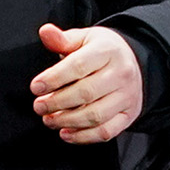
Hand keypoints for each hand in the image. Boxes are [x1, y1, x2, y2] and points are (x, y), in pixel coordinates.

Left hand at [30, 23, 144, 142]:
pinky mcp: (129, 114)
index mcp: (108, 51)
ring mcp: (127, 96)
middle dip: (57, 103)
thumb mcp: (83, 38)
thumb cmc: (101, 50)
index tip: (35, 87)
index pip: (78, 66)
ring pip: (96, 115)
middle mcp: (121, 74)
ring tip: (49, 120)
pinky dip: (84, 137)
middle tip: (39, 106)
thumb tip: (45, 32)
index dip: (54, 79)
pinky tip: (66, 133)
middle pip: (86, 93)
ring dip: (67, 121)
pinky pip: (107, 131)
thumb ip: (62, 39)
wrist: (133, 61)